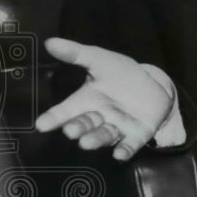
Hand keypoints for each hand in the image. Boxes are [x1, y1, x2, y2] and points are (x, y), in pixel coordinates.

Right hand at [35, 38, 175, 160]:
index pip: (65, 110)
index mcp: (87, 100)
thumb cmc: (122, 75)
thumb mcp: (101, 60)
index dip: (53, 118)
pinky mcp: (136, 135)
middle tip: (71, 131)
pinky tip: (119, 154)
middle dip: (77, 128)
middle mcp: (99, 117)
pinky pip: (129, 145)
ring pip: (103, 136)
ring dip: (95, 139)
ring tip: (86, 143)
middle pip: (84, 125)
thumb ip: (77, 54)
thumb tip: (50, 42)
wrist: (154, 86)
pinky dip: (124, 150)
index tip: (41, 125)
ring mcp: (118, 127)